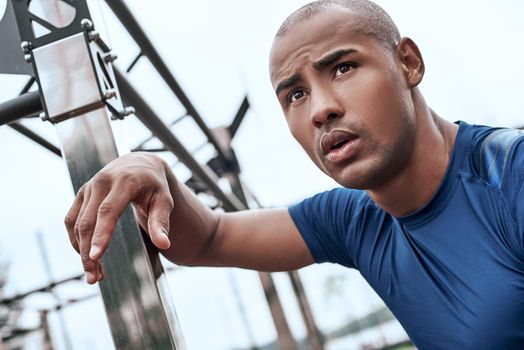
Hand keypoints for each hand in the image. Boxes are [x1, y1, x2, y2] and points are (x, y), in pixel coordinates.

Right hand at [64, 153, 172, 283]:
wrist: (141, 164)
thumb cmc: (155, 185)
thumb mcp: (164, 201)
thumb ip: (162, 222)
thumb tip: (165, 244)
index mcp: (124, 182)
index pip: (108, 211)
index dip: (100, 234)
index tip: (95, 257)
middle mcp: (102, 182)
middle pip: (88, 221)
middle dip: (87, 252)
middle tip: (94, 279)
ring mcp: (89, 187)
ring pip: (76, 223)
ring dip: (80, 250)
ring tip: (93, 274)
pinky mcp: (82, 193)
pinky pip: (72, 219)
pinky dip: (75, 239)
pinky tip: (86, 256)